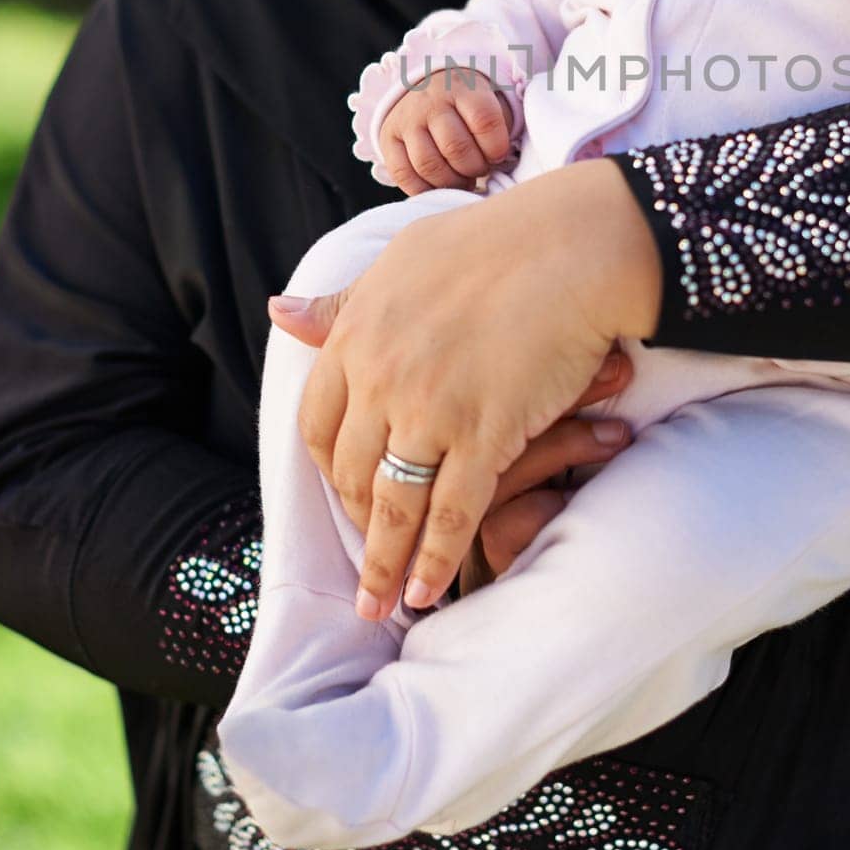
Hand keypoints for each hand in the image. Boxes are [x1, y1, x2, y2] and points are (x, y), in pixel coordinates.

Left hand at [268, 158, 660, 619]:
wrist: (570, 245)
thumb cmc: (493, 242)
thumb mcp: (402, 260)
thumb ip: (344, 301)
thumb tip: (279, 314)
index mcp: (357, 334)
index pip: (319, 422)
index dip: (329, 466)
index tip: (343, 491)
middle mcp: (381, 377)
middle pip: (351, 472)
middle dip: (355, 522)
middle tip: (364, 555)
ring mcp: (430, 409)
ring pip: (395, 505)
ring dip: (383, 565)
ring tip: (378, 607)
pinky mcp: (484, 433)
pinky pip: (452, 512)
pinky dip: (436, 559)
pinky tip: (427, 591)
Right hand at [378, 66, 514, 194]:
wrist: (423, 86)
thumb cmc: (468, 103)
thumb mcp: (489, 98)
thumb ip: (501, 125)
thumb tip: (505, 162)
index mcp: (461, 87)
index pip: (484, 120)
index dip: (497, 146)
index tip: (499, 154)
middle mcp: (430, 102)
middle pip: (455, 147)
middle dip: (475, 168)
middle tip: (481, 169)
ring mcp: (406, 121)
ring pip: (428, 164)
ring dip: (452, 182)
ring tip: (464, 180)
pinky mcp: (388, 139)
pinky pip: (402, 174)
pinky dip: (424, 190)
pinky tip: (440, 186)